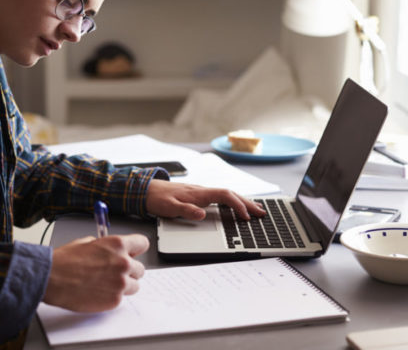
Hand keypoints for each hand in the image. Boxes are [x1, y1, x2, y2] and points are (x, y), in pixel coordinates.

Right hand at [42, 234, 149, 311]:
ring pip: (134, 285)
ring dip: (124, 285)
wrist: (52, 279)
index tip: (132, 253)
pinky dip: (112, 297)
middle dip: (129, 271)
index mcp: (117, 245)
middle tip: (114, 273)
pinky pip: (121, 299)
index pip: (143, 243)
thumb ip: (106, 247)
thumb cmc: (65, 261)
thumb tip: (112, 251)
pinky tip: (98, 292)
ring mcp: (120, 283)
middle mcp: (123, 263)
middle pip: (140, 268)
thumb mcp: (87, 243)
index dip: (136, 249)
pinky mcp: (114, 300)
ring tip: (105, 284)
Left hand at [145, 180, 265, 220]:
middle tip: (261, 212)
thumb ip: (186, 210)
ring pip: (227, 195)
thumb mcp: (169, 207)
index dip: (237, 205)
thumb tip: (202, 214)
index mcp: (199, 193)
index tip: (246, 216)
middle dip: (247, 203)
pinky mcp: (199, 196)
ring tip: (255, 209)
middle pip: (230, 194)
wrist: (145, 190)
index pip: (224, 195)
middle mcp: (203, 191)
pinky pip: (221, 198)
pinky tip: (236, 207)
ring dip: (242, 202)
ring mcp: (201, 193)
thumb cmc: (157, 198)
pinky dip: (232, 202)